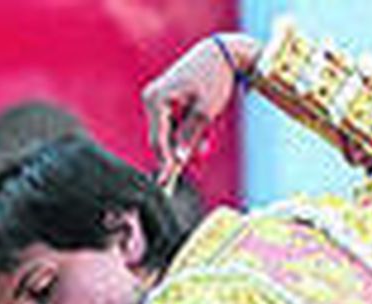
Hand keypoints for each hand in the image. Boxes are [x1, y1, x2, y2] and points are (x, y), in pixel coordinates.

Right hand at [141, 32, 258, 185]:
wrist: (220, 52)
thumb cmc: (214, 78)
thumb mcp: (205, 111)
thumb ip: (189, 136)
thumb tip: (179, 160)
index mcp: (156, 99)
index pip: (158, 140)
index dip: (165, 162)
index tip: (167, 183)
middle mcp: (151, 97)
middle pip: (160, 138)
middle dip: (176, 153)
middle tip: (187, 171)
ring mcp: (155, 97)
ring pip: (166, 132)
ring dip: (184, 142)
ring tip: (206, 144)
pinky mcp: (162, 98)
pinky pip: (170, 123)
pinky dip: (184, 130)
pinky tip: (202, 129)